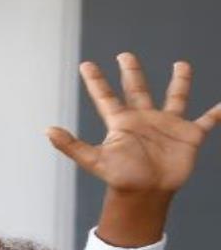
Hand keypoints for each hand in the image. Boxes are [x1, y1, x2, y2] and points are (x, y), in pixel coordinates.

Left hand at [50, 54, 220, 194]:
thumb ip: (72, 145)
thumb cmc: (120, 178)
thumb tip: (47, 130)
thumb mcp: (94, 160)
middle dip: (132, 73)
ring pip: (175, 97)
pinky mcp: (189, 136)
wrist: (146, 194)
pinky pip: (207, 120)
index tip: (86, 64)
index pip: (106, 96)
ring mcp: (168, 126)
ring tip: (181, 64)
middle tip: (125, 55)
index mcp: (122, 122)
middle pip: (137, 89)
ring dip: (180, 82)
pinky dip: (217, 113)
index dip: (96, 81)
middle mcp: (144, 119)